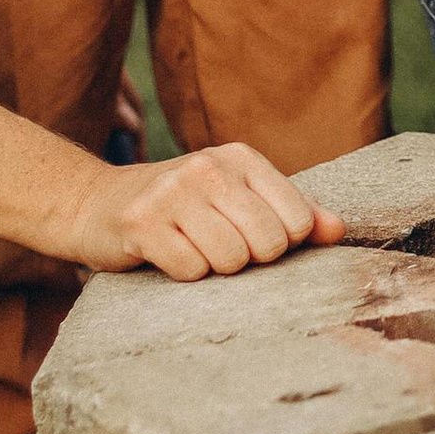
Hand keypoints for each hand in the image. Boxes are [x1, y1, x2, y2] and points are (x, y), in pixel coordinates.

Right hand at [62, 140, 344, 279]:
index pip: (298, 222)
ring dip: (213, 268)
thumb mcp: (237, 199)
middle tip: (217, 246)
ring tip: (191, 247)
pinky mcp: (142, 223)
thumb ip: (293, 212)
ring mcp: (173, 192)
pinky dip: (183, 275)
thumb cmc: (181, 208)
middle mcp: (209, 166)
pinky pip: (191, 271)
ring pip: (231, 261)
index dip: (280, 245)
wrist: (96, 204)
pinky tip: (165, 254)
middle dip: (248, 260)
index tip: (250, 237)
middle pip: (268, 244)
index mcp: (241, 158)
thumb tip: (339, 231)